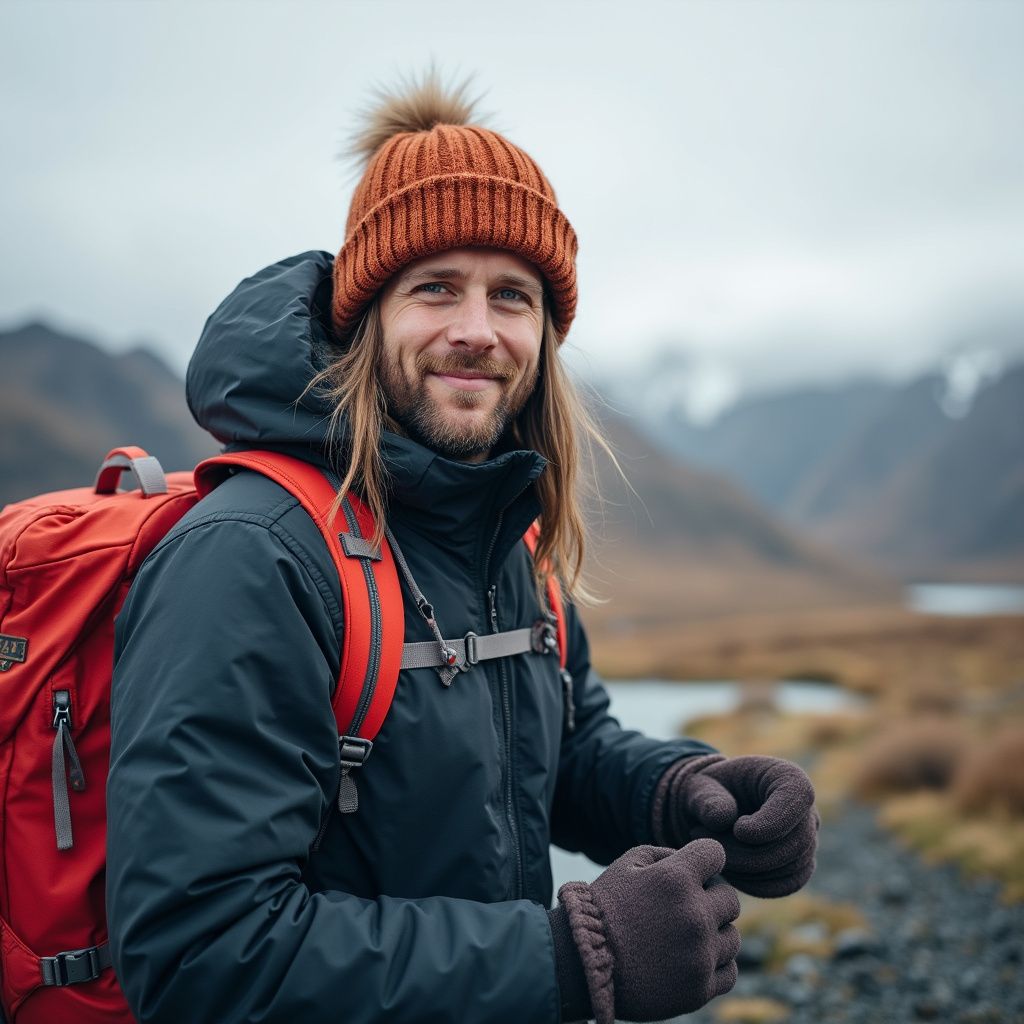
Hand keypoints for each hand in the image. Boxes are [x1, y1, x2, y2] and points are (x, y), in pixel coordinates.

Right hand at [555, 838, 739, 1023]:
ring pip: (732, 936)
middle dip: (711, 897)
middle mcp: (695, 915)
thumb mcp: (626, 865)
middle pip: (730, 898)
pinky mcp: (699, 988)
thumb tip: (695, 863)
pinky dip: (715, 963)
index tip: (693, 870)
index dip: (704, 859)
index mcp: (676, 879)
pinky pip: (728, 970)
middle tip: (685, 907)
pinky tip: (692, 958)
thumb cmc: (604, 909)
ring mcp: (700, 955)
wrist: (582, 964)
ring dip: (714, 932)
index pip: (715, 853)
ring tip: (683, 936)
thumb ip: (664, 854)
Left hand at [657, 754, 818, 897]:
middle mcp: (806, 809)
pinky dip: (755, 884)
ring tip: (714, 854)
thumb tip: (724, 819)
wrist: (712, 809)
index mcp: (788, 777)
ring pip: (790, 868)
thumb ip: (707, 799)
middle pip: (795, 843)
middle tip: (711, 847)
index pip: (797, 799)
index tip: (738, 830)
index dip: (770, 823)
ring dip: (748, 870)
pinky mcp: (799, 865)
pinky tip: (728, 870)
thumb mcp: (698, 786)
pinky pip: (786, 884)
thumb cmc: (708, 792)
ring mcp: (807, 839)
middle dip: (750, 854)